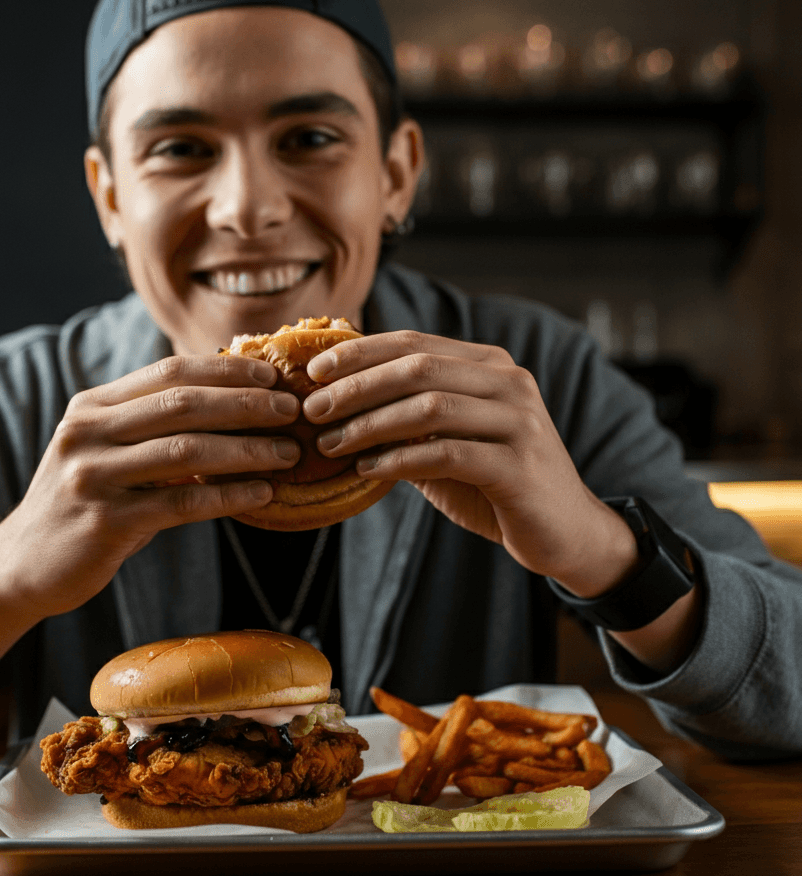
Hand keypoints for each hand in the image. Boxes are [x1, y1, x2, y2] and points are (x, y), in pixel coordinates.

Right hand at [0, 353, 300, 619]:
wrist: (22, 565)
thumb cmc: (84, 503)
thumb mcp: (105, 450)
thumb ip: (151, 425)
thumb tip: (233, 402)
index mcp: (92, 406)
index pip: (169, 373)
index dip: (226, 370)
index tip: (272, 376)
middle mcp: (87, 432)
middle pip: (183, 405)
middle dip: (247, 404)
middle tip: (292, 411)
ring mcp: (92, 477)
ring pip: (187, 451)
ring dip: (248, 449)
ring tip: (288, 453)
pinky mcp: (104, 523)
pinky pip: (182, 503)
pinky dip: (229, 495)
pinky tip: (263, 494)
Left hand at [301, 331, 637, 596]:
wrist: (564, 531)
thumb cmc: (494, 484)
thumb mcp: (446, 442)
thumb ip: (406, 418)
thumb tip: (335, 402)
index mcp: (490, 365)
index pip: (414, 344)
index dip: (359, 352)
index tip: (313, 371)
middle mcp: (509, 382)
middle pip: (418, 369)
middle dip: (356, 387)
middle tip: (312, 410)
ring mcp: (518, 422)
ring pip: (429, 408)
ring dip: (369, 425)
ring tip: (330, 444)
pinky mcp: (518, 466)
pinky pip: (446, 454)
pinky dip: (398, 461)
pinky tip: (366, 471)